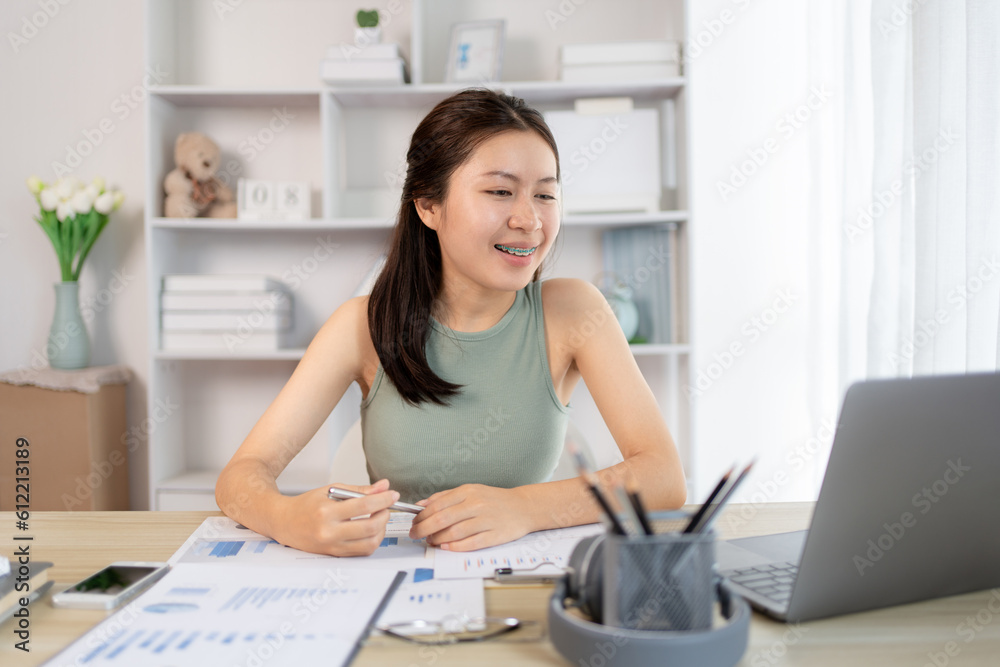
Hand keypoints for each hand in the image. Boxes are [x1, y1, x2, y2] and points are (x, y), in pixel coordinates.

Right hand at [276, 479, 398, 556]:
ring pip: (369, 543)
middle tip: (386, 506)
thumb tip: (383, 486)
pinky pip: (361, 551)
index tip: (392, 494)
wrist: (284, 523)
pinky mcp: (334, 555)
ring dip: (381, 530)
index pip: (364, 505)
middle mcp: (329, 532)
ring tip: (379, 518)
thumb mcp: (331, 490)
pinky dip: (372, 540)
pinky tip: (371, 530)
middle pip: (370, 526)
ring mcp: (331, 546)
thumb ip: (359, 490)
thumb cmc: (306, 505)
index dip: (383, 499)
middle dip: (385, 514)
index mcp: (326, 511)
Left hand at [408, 484, 533, 550]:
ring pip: (454, 532)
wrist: (524, 507)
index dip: (422, 516)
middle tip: (416, 535)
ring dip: (438, 539)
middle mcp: (477, 504)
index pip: (438, 504)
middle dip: (424, 529)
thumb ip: (445, 497)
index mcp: (468, 491)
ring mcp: (486, 520)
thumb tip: (421, 505)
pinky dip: (455, 547)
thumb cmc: (495, 500)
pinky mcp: (495, 535)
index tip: (414, 523)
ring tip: (431, 541)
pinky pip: (471, 543)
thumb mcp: (471, 491)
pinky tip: (446, 547)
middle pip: (443, 518)